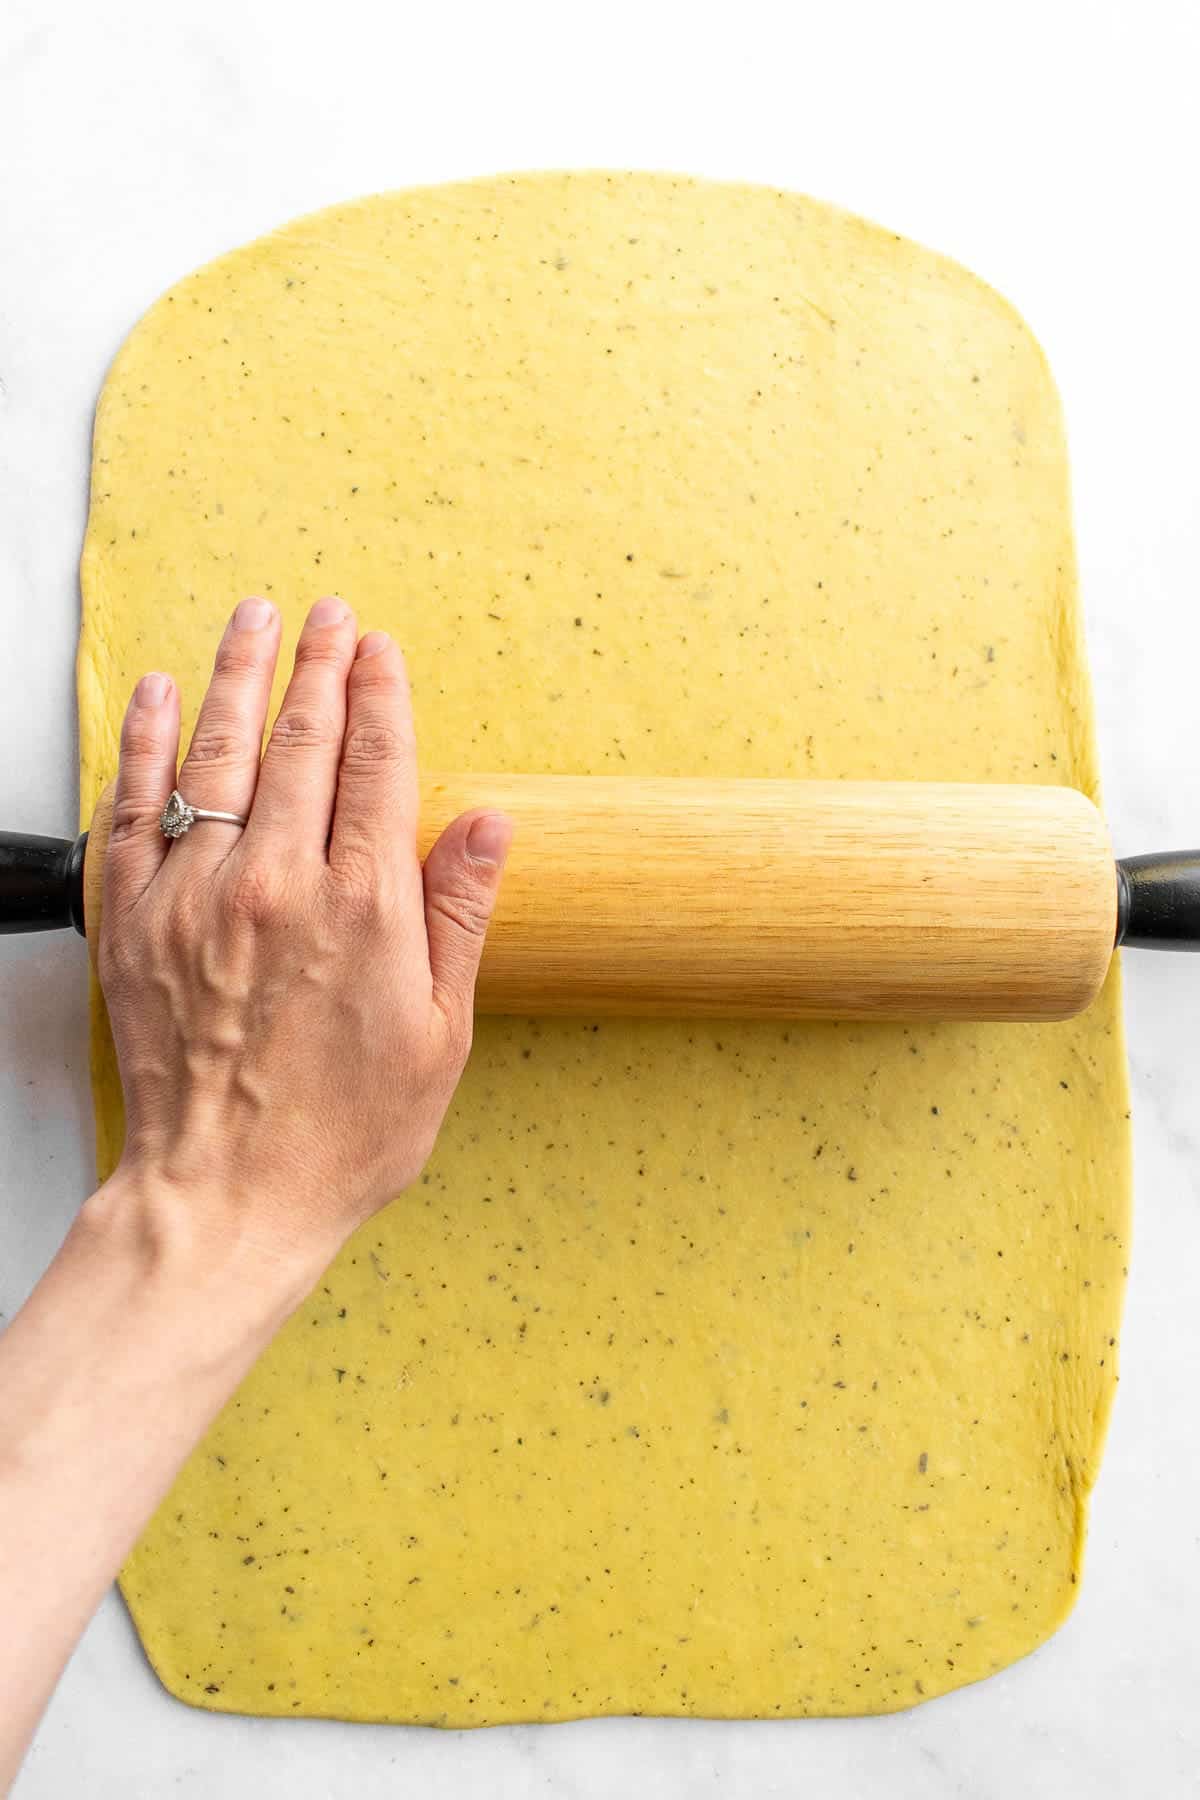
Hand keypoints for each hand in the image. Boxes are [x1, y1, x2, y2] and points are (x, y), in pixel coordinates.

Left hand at [96, 594, 511, 1283]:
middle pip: (300, 742)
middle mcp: (277, 885)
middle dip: (319, 665)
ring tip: (256, 620)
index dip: (381, 695)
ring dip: (241, 676)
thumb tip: (486, 823)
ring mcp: (195, 897)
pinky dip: (148, 743)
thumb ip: (458, 916)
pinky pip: (134, 808)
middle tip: (329, 614)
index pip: (374, 765)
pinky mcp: (132, 921)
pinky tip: (165, 696)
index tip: (381, 649)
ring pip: (219, 755)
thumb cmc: (343, 1134)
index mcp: (363, 909)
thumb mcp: (439, 1035)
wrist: (226, 1197)